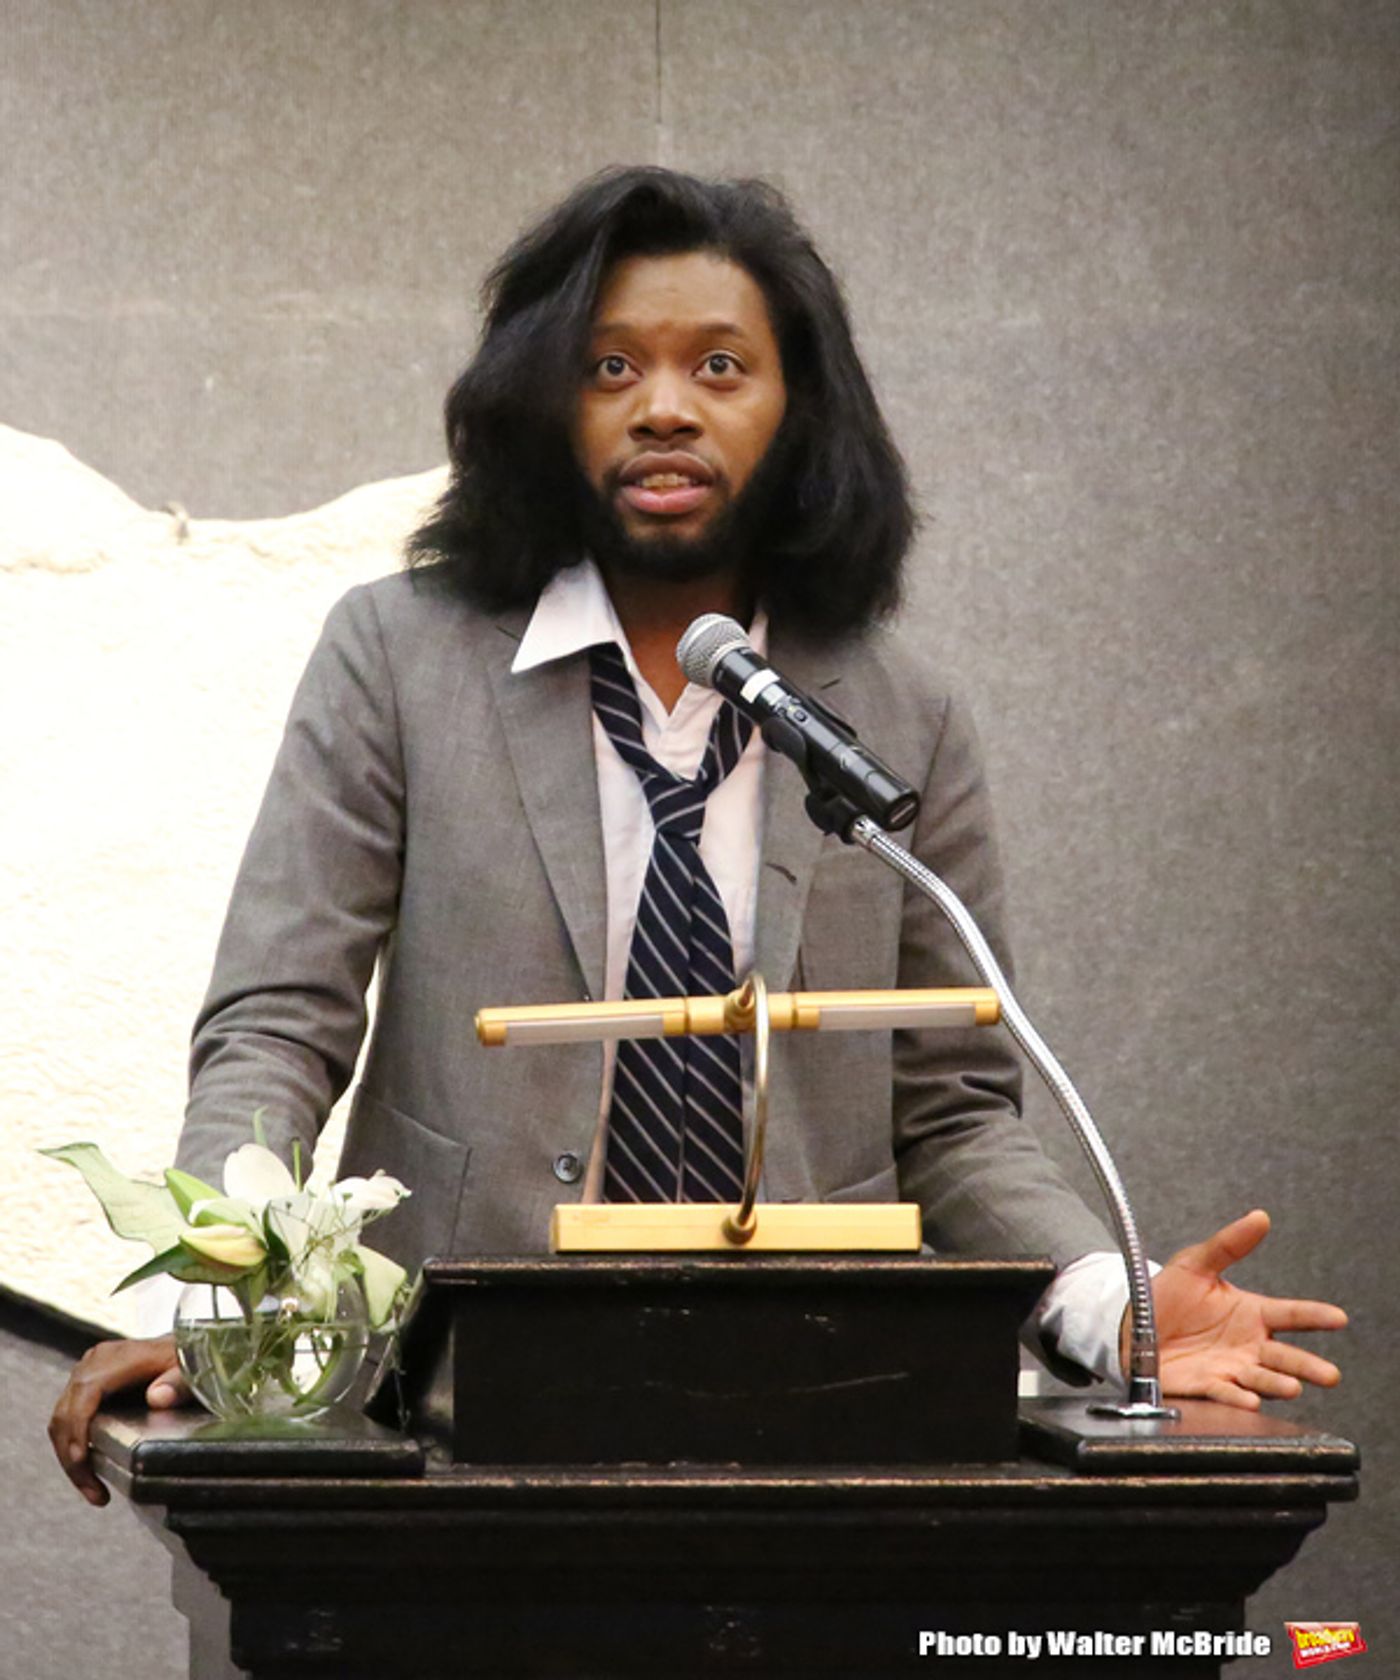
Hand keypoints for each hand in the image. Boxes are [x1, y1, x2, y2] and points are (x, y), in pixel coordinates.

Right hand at [48, 1334, 190, 1505]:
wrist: (186, 1349)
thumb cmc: (189, 1359)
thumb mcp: (191, 1370)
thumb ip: (179, 1382)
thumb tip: (157, 1397)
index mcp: (117, 1357)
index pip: (85, 1393)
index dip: (78, 1427)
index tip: (82, 1460)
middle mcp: (95, 1363)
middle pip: (66, 1413)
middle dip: (72, 1458)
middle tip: (93, 1491)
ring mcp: (87, 1374)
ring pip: (62, 1421)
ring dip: (70, 1459)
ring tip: (93, 1489)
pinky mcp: (86, 1388)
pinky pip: (69, 1420)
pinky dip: (73, 1448)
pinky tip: (90, 1470)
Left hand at [1122, 1210, 1346, 1409]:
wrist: (1133, 1327)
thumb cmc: (1168, 1296)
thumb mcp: (1195, 1263)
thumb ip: (1229, 1243)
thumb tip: (1259, 1217)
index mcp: (1251, 1314)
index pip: (1290, 1315)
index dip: (1315, 1316)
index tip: (1338, 1318)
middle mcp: (1248, 1345)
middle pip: (1286, 1358)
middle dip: (1308, 1366)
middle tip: (1329, 1374)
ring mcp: (1231, 1368)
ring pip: (1263, 1380)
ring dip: (1278, 1384)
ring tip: (1292, 1386)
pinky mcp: (1208, 1386)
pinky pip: (1226, 1394)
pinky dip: (1238, 1398)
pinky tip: (1249, 1399)